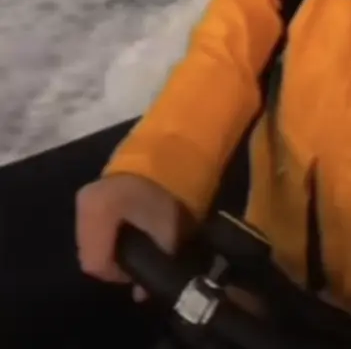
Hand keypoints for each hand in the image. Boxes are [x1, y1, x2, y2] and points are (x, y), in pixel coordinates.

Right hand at [76, 172, 192, 298]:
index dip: (117, 275)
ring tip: (136, 243)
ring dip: (111, 247)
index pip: (95, 264)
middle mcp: (84, 204)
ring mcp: (87, 195)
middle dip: (114, 262)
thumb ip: (154, 264)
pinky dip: (109, 232)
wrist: (174, 149)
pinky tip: (129, 229)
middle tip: (139, 259)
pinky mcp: (95, 189)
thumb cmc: (170, 191)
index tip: (139, 271)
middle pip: (91, 252)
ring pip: (91, 239)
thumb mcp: (167, 231)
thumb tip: (141, 293)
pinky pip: (95, 223)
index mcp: (97, 213)